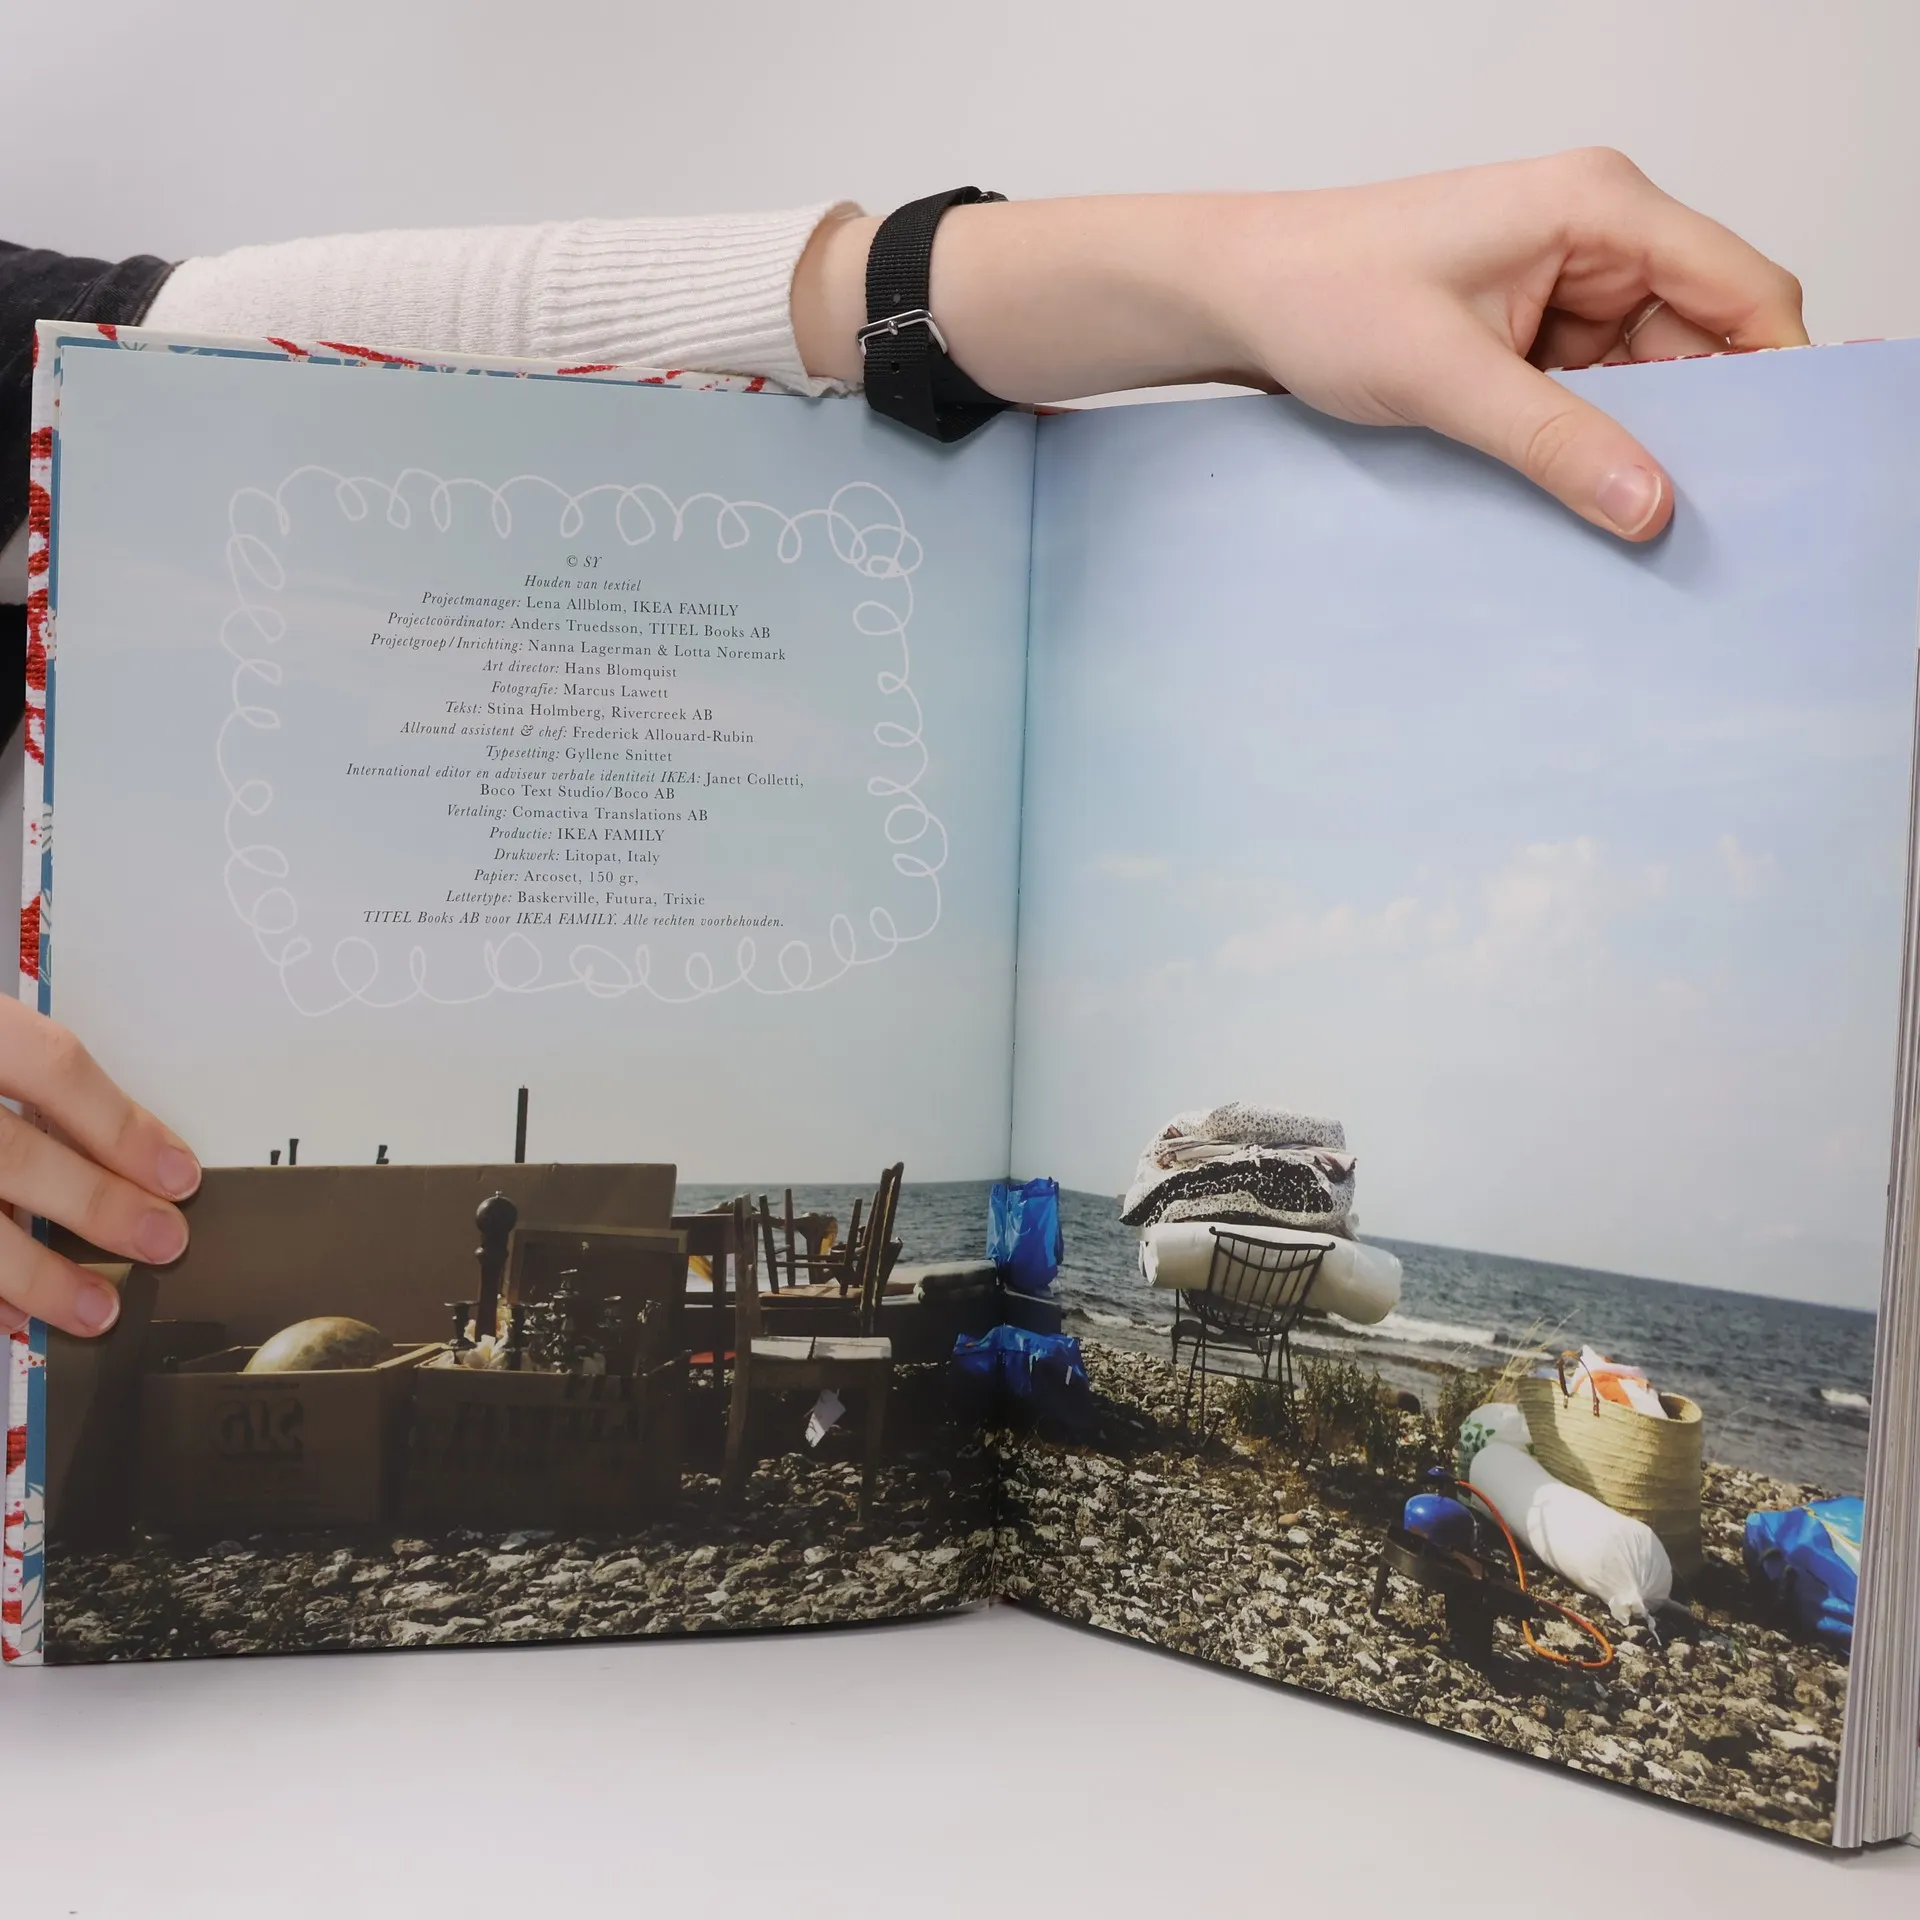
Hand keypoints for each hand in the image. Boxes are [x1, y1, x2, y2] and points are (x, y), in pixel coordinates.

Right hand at [0, 1000, 198, 1337]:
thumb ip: (18, 1075)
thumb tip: (122, 1148)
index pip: (49, 1066)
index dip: (121, 1124)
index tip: (177, 1173)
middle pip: (9, 1152)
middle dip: (95, 1204)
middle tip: (160, 1241)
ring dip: (33, 1274)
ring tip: (97, 1309)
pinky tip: (9, 1317)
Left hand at [792, 151, 1807, 541]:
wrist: (1235, 296)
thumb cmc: (1322, 295)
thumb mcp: (1445, 379)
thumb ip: (1555, 443)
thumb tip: (1653, 506)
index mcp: (1599, 207)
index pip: (1743, 288)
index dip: (1779, 375)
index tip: (1786, 469)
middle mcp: (1597, 232)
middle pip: (1705, 335)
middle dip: (1705, 422)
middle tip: (1708, 519)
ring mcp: (1562, 279)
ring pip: (1650, 372)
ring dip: (1642, 439)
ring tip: (1637, 521)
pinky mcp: (1526, 324)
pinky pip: (1593, 388)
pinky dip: (1593, 439)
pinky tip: (1585, 496)